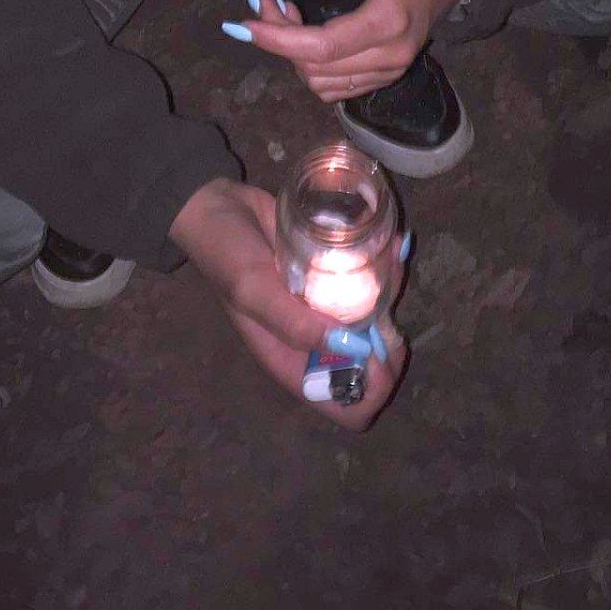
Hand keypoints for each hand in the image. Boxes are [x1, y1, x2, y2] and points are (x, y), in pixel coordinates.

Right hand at [170, 178, 405, 431]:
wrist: (218, 204)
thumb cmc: (226, 255)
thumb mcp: (252, 290)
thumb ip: (293, 322)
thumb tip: (352, 347)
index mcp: (294, 362)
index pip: (347, 406)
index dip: (371, 389)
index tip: (374, 350)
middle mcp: (317, 340)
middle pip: (374, 365)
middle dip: (390, 341)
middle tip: (385, 306)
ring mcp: (328, 306)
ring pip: (380, 319)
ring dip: (392, 296)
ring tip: (390, 262)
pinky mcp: (334, 272)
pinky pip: (373, 279)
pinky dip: (389, 265)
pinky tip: (392, 243)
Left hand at [238, 0, 466, 102]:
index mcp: (389, 20)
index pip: (322, 47)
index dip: (277, 39)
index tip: (240, 25)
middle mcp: (390, 55)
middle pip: (315, 67)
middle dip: (279, 37)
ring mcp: (389, 71)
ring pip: (321, 83)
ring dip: (293, 53)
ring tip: (286, 11)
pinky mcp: (385, 76)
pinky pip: (334, 87)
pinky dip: (310, 66)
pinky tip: (306, 32)